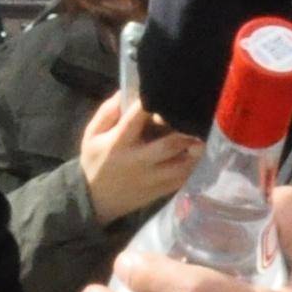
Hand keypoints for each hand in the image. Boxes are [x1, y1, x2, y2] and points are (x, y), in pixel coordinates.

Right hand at [78, 88, 198, 221]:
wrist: (94, 200)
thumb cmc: (94, 162)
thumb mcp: (92, 135)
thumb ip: (106, 113)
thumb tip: (124, 92)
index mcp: (119, 144)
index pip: (136, 119)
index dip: (150, 104)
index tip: (162, 93)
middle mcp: (138, 161)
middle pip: (168, 146)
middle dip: (184, 133)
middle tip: (194, 120)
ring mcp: (151, 178)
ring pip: (181, 166)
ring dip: (194, 152)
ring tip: (200, 140)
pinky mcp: (160, 191)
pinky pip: (182, 179)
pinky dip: (192, 167)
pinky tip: (194, 156)